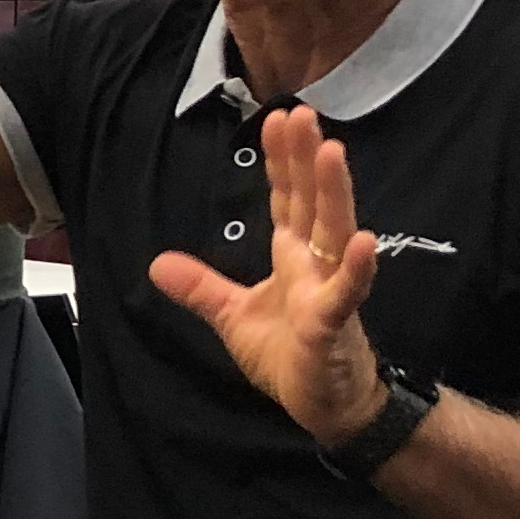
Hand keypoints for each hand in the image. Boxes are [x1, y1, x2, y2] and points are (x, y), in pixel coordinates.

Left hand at [148, 101, 385, 445]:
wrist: (325, 405)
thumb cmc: (290, 356)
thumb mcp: (233, 317)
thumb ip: (201, 287)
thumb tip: (156, 262)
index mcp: (293, 257)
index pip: (286, 200)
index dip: (281, 162)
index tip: (277, 119)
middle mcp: (315, 264)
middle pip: (310, 202)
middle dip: (306, 159)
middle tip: (301, 113)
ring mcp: (329, 290)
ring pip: (333, 233)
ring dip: (333, 193)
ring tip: (332, 151)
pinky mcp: (334, 324)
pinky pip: (346, 293)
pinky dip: (355, 268)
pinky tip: (362, 241)